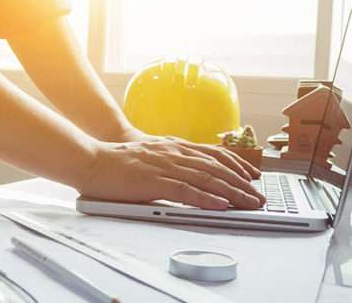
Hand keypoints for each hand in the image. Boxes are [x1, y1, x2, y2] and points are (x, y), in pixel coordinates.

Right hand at [78, 137, 265, 209]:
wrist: (92, 159)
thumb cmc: (116, 160)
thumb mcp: (149, 153)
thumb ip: (168, 159)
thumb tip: (185, 172)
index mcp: (173, 146)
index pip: (213, 153)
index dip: (236, 164)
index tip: (252, 175)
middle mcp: (174, 153)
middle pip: (216, 167)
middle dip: (242, 182)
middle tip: (259, 196)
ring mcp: (165, 166)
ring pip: (207, 179)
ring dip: (233, 192)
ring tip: (250, 203)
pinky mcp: (154, 182)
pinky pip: (186, 191)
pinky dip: (207, 199)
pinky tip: (222, 205)